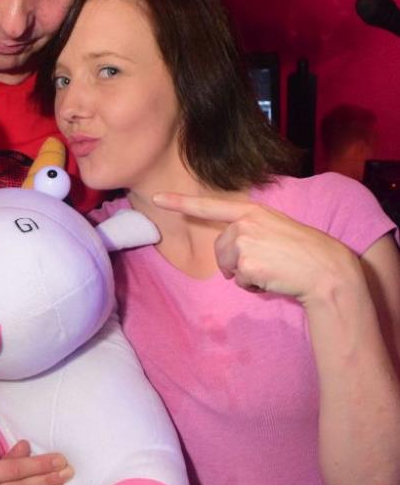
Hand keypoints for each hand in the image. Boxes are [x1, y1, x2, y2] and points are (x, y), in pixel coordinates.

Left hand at [152, 191, 354, 303]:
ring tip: (272, 269)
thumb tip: (230, 251)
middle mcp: (245, 223)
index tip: (158, 198)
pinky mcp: (246, 264)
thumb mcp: (277, 229)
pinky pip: (239, 282)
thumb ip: (251, 230)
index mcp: (253, 211)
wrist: (326, 269)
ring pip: (228, 267)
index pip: (211, 205)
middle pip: (221, 250)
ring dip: (246, 275)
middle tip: (266, 263)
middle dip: (236, 262)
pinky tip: (273, 278)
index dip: (181, 202)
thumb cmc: (304, 252)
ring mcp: (244, 242)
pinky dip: (253, 286)